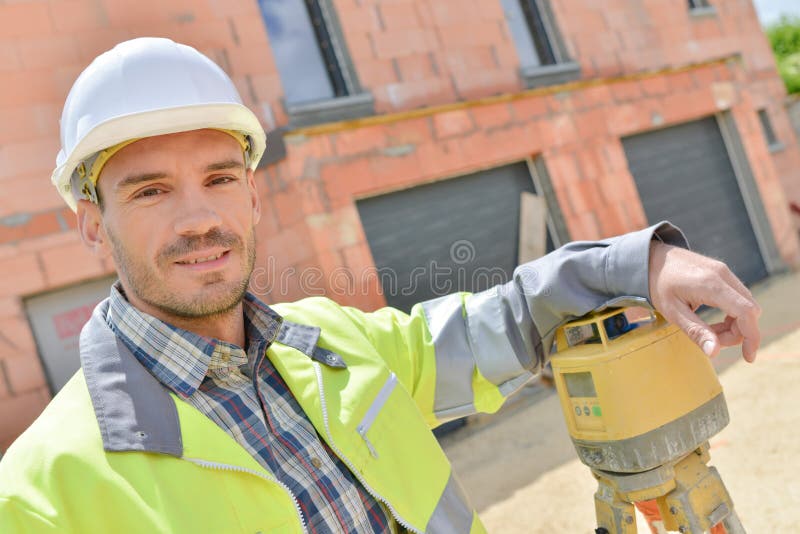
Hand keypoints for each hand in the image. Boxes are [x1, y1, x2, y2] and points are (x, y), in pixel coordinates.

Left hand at [648, 242, 760, 361]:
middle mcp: (723, 275)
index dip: (751, 337)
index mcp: (711, 285)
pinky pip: (738, 297)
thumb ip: (695, 331)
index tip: (748, 357)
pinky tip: (713, 321)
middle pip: (749, 310)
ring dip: (734, 324)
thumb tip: (714, 352)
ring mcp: (724, 271)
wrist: (650, 258)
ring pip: (745, 304)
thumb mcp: (672, 312)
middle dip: (737, 332)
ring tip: (709, 331)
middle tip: (712, 340)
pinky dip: (732, 313)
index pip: (746, 312)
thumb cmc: (658, 284)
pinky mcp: (722, 272)